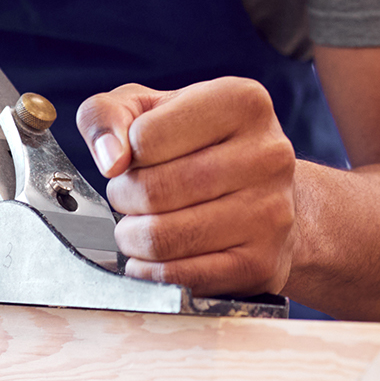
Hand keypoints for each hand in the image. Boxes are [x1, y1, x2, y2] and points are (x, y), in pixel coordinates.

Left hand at [76, 78, 296, 295]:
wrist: (265, 197)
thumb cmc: (200, 147)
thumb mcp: (150, 110)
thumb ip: (108, 114)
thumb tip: (110, 158)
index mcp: (242, 101)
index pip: (145, 137)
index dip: (126, 155)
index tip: (137, 160)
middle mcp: (268, 154)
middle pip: (153, 191)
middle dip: (124, 199)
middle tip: (131, 199)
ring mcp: (271, 212)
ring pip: (162, 238)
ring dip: (133, 238)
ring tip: (141, 227)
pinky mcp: (262, 263)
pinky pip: (180, 279)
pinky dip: (151, 273)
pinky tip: (155, 258)